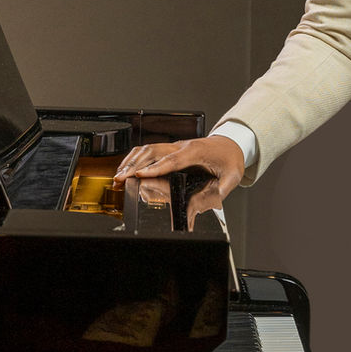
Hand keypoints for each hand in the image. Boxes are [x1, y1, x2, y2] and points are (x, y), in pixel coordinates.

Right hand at [113, 135, 245, 205]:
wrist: (232, 144)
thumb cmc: (230, 160)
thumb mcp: (230, 178)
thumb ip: (218, 192)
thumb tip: (205, 207)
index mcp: (196, 152)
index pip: (171, 160)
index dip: (153, 168)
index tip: (138, 175)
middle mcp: (182, 147)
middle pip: (153, 152)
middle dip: (134, 165)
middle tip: (119, 179)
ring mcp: (175, 146)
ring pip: (148, 149)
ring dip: (131, 161)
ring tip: (118, 176)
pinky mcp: (171, 149)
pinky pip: (150, 150)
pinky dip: (135, 158)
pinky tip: (126, 168)